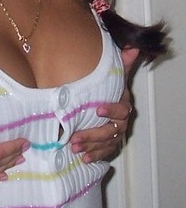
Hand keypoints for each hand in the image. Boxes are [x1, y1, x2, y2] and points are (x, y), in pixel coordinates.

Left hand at [70, 47, 138, 162]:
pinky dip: (95, 156)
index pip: (121, 109)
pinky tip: (84, 159)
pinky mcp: (109, 144)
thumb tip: (133, 48)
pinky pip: (104, 152)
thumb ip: (121, 64)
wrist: (103, 103)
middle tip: (74, 137)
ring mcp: (115, 134)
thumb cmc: (106, 88)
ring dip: (90, 147)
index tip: (97, 110)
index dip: (111, 110)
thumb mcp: (113, 76)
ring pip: (106, 143)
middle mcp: (121, 122)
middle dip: (93, 135)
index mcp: (123, 105)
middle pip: (110, 131)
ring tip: (74, 148)